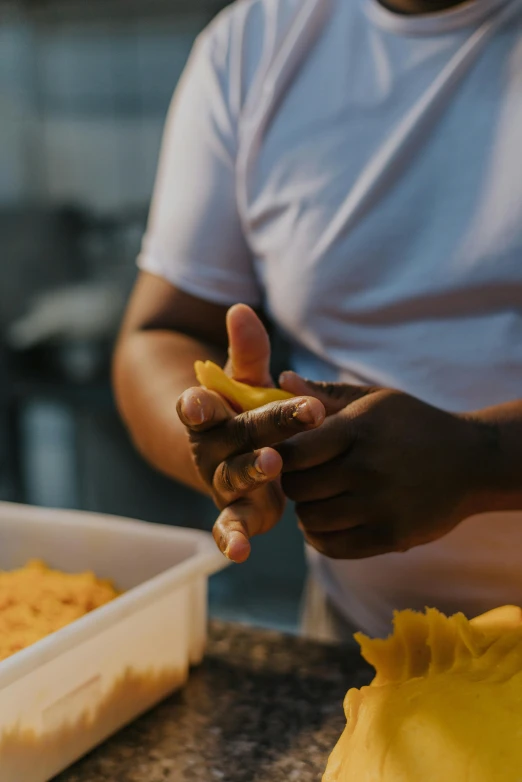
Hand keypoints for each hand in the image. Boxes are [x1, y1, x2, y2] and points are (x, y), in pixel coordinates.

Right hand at [177, 306, 324, 562]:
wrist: (226, 447)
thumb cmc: (240, 406)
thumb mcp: (243, 378)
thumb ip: (246, 350)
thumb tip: (242, 309)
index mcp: (206, 413)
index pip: (197, 406)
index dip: (195, 405)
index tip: (198, 400)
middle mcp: (209, 448)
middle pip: (230, 440)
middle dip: (257, 433)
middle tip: (276, 434)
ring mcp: (222, 480)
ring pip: (233, 479)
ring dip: (250, 475)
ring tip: (272, 467)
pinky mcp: (238, 509)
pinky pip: (231, 525)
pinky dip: (233, 538)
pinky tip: (240, 551)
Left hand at [277, 374, 480, 558]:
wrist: (471, 461)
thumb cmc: (412, 425)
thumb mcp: (373, 400)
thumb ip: (325, 394)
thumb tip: (282, 379)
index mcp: (358, 429)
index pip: (292, 451)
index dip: (281, 455)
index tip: (290, 455)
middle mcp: (367, 468)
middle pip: (297, 488)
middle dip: (293, 484)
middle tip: (304, 478)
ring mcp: (380, 505)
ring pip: (311, 519)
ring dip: (307, 512)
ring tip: (318, 499)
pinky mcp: (391, 536)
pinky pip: (333, 546)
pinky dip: (320, 537)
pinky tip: (327, 522)